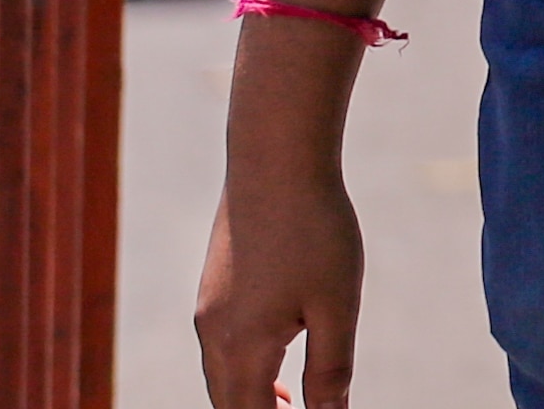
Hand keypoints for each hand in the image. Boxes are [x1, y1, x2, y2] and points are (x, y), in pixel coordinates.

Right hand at [194, 112, 364, 405]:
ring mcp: (207, 309)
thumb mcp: (337, 305)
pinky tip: (277, 359)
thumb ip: (331, 368)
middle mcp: (213, 335)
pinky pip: (221, 346)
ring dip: (250, 397)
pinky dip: (244, 367)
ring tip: (287, 405)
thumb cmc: (314, 230)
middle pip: (229, 403)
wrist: (275, 159)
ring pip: (221, 376)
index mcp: (242, 349)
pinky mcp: (213, 286)